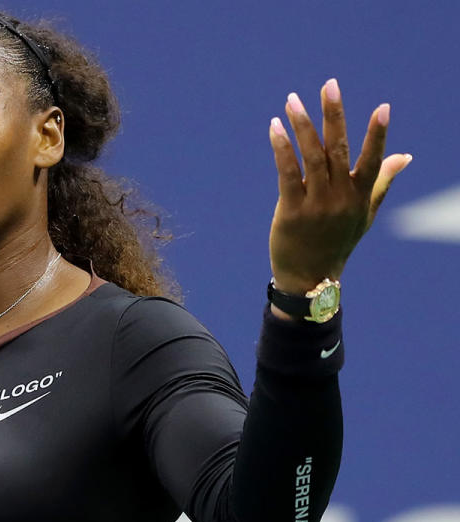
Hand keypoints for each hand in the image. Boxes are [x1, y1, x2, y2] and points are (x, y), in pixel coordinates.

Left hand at [267, 78, 411, 294]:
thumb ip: (382, 182)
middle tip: (330, 85)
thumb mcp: (364, 214)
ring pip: (311, 157)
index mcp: (360, 196)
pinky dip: (282, 148)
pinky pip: (287, 173)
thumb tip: (405, 156)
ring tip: (292, 101)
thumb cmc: (337, 241)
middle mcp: (341, 198)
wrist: (311, 277)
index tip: (383, 107)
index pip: (372, 160)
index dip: (378, 134)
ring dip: (302, 125)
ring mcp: (316, 204)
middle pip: (339, 149)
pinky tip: (275, 128)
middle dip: (335, 115)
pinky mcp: (291, 210)